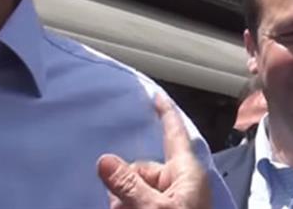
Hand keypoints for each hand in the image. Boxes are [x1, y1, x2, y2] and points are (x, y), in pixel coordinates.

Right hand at [97, 94, 210, 208]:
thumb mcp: (152, 207)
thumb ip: (128, 184)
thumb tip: (104, 160)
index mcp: (188, 172)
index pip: (174, 133)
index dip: (165, 112)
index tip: (156, 95)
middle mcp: (182, 183)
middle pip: (143, 168)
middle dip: (125, 182)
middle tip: (117, 202)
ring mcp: (175, 200)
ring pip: (138, 189)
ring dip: (125, 200)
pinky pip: (141, 202)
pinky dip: (130, 206)